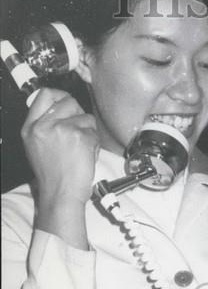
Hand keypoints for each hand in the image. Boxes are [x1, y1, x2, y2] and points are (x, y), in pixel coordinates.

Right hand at [21, 88, 98, 204]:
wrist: (61, 194)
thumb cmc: (53, 175)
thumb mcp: (37, 146)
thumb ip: (45, 125)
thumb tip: (61, 107)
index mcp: (31, 128)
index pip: (44, 95)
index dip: (59, 95)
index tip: (67, 102)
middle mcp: (44, 126)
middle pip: (69, 101)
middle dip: (78, 114)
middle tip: (78, 131)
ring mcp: (62, 130)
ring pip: (85, 117)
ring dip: (88, 132)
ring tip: (81, 149)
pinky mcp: (80, 137)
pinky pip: (94, 132)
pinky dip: (95, 144)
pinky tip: (86, 156)